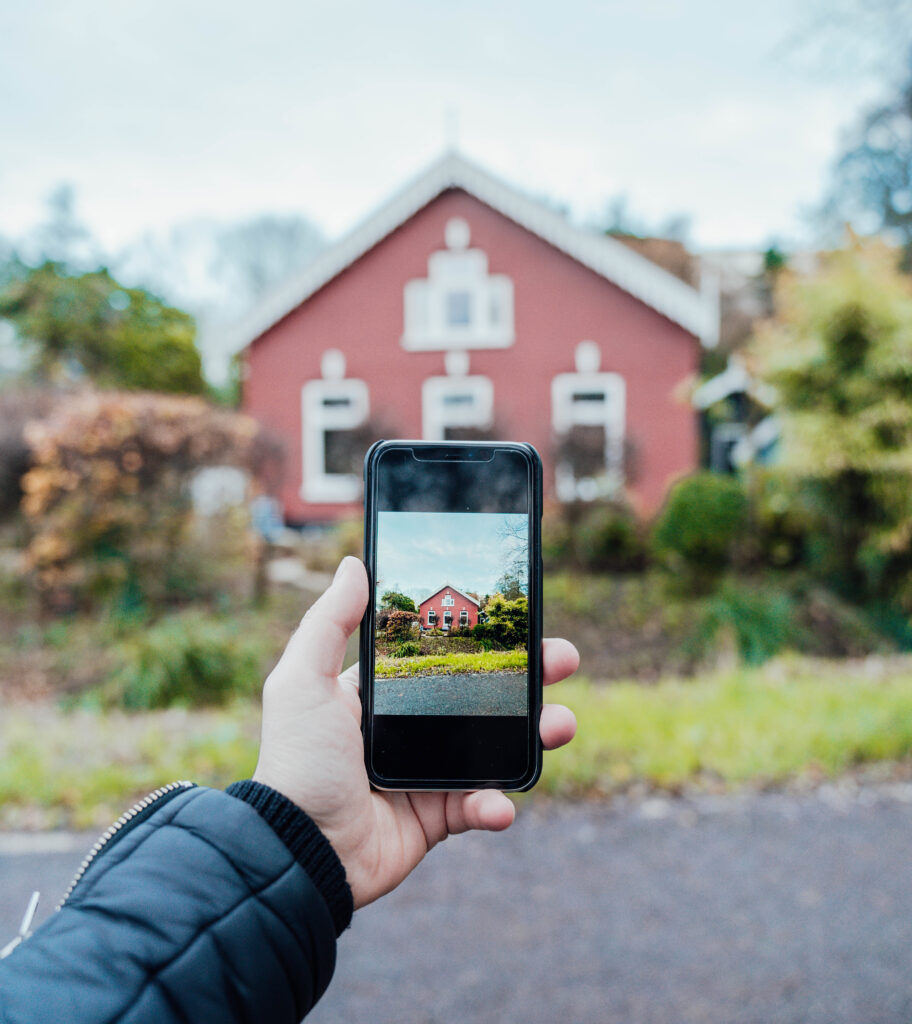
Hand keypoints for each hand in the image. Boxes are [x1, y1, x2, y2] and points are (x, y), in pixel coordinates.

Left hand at [253, 556, 577, 908]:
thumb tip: (354, 563)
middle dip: (529, 678)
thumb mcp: (304, 679)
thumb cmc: (297, 760)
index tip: (520, 618)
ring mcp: (426, 772)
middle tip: (562, 660)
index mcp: (383, 694)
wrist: (300, 849)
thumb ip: (330, 622)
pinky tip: (498, 805)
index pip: (444, 654)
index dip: (483, 638)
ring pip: (496, 747)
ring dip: (536, 735)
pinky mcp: (436, 817)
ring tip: (561, 723)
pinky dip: (495, 805)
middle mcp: (410, 728)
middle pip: (483, 696)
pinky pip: (478, 805)